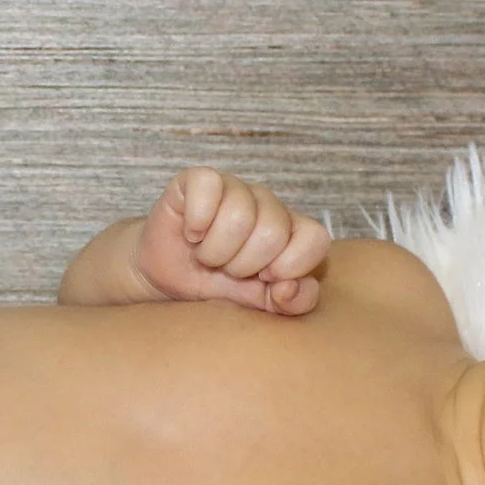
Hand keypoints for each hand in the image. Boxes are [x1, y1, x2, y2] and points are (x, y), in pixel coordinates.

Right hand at [136, 168, 330, 314]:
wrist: (168, 279)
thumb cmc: (217, 286)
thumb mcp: (258, 305)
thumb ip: (291, 303)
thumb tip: (288, 287)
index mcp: (291, 231)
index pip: (315, 238)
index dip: (291, 265)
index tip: (264, 280)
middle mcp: (268, 204)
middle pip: (272, 232)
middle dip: (243, 265)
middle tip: (227, 269)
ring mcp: (235, 188)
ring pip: (238, 215)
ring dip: (215, 250)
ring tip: (207, 256)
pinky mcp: (200, 180)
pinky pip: (207, 187)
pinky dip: (196, 221)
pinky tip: (191, 233)